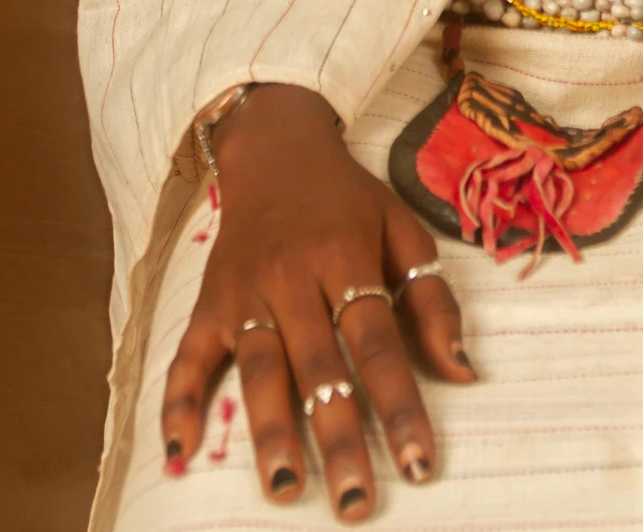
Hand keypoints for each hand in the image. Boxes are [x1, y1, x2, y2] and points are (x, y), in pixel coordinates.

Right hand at [161, 83, 474, 517]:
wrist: (275, 146)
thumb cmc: (348, 199)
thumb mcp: (401, 228)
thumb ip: (432, 300)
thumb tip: (463, 373)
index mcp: (346, 257)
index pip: (378, 342)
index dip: (400, 404)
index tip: (419, 464)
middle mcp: (292, 276)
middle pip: (318, 366)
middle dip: (339, 437)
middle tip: (356, 503)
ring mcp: (244, 291)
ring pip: (257, 369)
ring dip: (270, 433)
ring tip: (286, 490)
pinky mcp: (207, 302)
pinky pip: (187, 357)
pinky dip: (179, 405)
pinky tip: (181, 452)